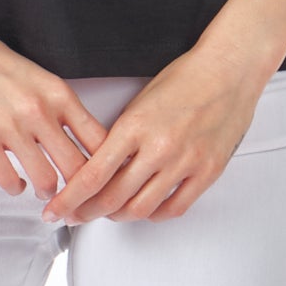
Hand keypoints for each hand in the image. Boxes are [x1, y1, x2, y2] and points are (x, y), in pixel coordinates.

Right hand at [0, 21, 111, 202]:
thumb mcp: (39, 80)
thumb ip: (59, 110)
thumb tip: (82, 146)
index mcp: (59, 94)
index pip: (99, 141)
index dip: (106, 168)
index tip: (102, 180)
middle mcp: (40, 110)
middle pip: (78, 169)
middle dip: (79, 192)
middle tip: (75, 201)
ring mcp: (11, 125)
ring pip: (47, 181)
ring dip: (47, 193)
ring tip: (44, 190)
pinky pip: (8, 180)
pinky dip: (15, 188)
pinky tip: (15, 181)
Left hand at [40, 46, 263, 224]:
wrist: (229, 69)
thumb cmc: (187, 76)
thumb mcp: (141, 100)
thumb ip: (122, 135)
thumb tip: (103, 164)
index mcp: (136, 125)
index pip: (93, 174)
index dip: (70, 199)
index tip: (56, 209)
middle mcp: (159, 148)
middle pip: (113, 198)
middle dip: (87, 212)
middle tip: (75, 216)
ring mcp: (185, 162)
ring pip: (141, 208)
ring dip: (119, 215)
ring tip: (109, 212)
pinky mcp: (207, 172)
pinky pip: (175, 207)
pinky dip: (154, 213)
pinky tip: (146, 208)